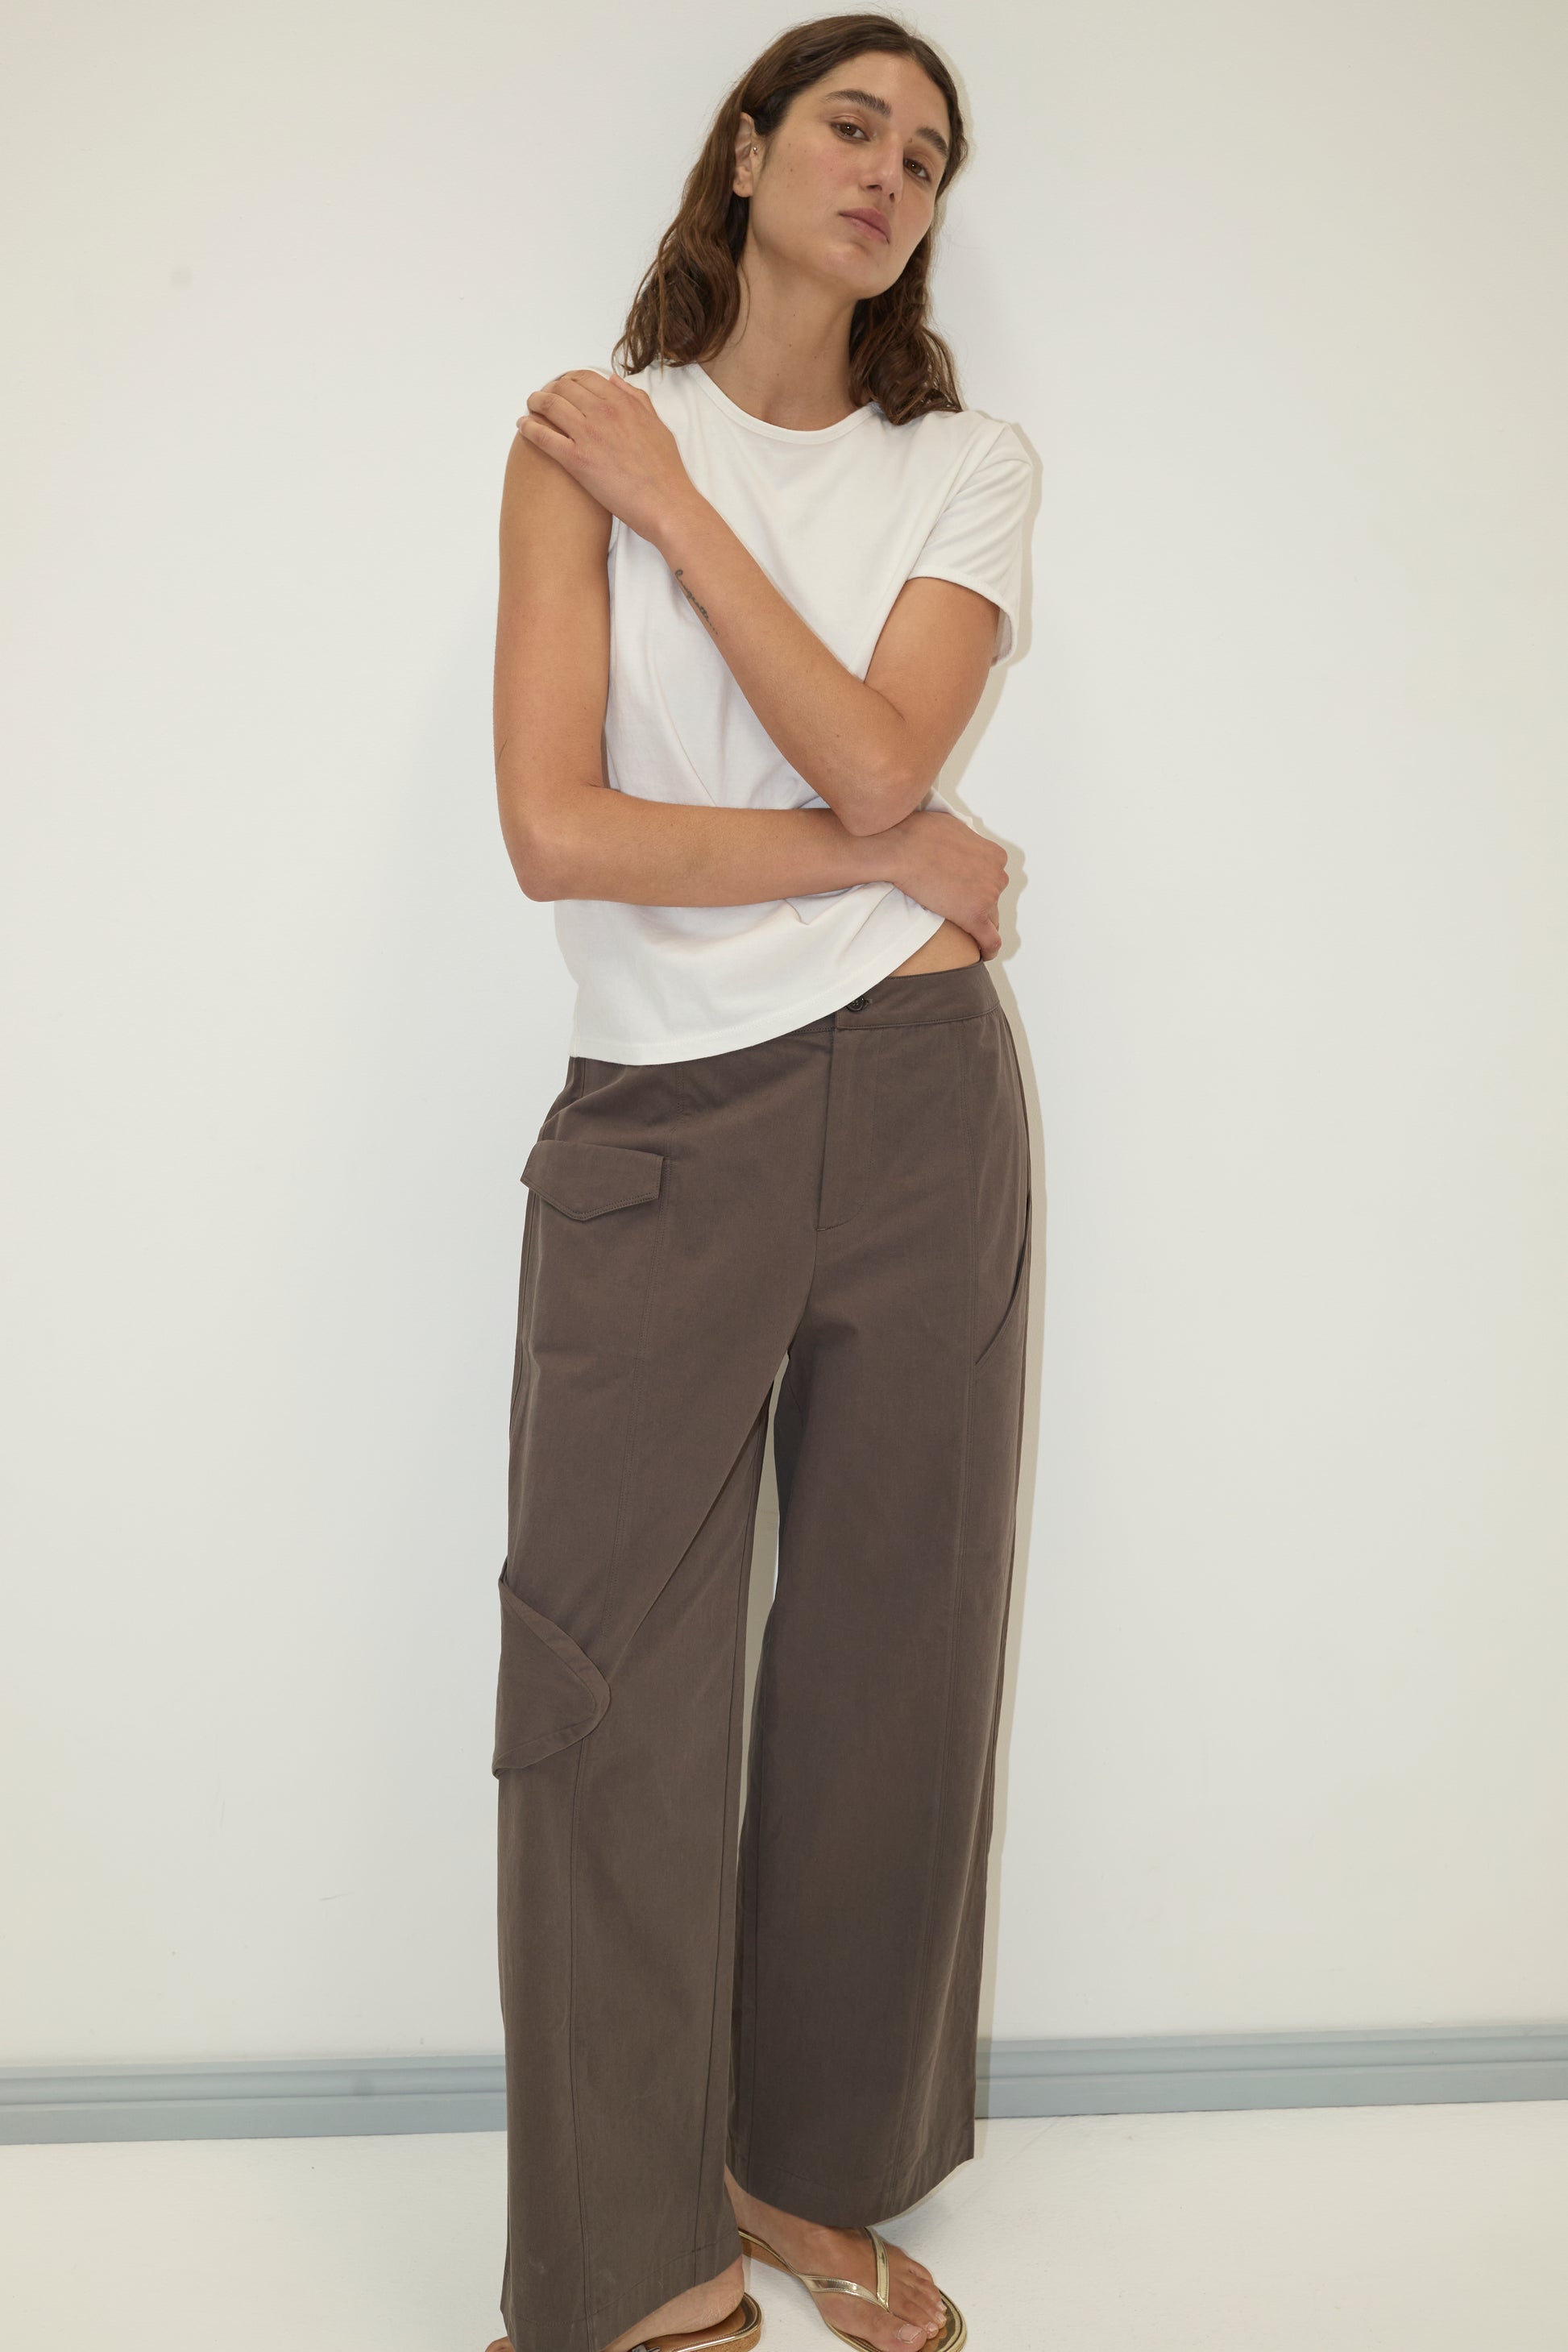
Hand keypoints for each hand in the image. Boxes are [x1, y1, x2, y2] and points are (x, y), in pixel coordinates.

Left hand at [515, 370, 696, 545]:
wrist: (665, 503)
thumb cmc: (665, 470)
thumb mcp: (657, 425)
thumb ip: (636, 399)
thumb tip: (615, 382)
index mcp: (623, 402)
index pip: (586, 378)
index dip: (570, 379)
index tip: (563, 386)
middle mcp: (603, 412)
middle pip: (564, 388)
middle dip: (549, 389)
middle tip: (542, 396)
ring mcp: (588, 435)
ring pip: (550, 406)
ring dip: (535, 403)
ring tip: (530, 408)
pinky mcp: (576, 460)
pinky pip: (543, 437)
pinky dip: (529, 428)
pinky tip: (523, 427)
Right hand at [886, 809, 1008, 959]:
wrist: (902, 849)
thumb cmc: (919, 833)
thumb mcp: (952, 824)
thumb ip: (964, 838)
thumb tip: (958, 840)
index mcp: (995, 854)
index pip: (994, 877)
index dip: (979, 884)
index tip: (966, 890)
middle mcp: (997, 875)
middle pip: (993, 897)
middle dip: (978, 901)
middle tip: (956, 905)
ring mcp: (988, 896)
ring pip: (990, 918)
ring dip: (979, 922)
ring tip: (963, 929)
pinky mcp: (974, 916)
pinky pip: (990, 940)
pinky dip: (989, 949)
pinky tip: (984, 956)